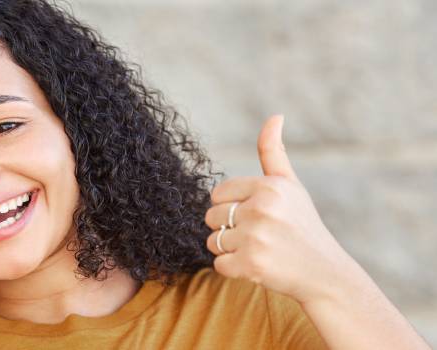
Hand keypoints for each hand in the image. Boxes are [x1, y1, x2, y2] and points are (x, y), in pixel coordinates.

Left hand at [204, 115, 356, 303]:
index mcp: (269, 186)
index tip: (255, 216)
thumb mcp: (291, 185)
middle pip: (211, 217)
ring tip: (258, 249)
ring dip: (229, 249)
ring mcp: (255, 238)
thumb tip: (275, 115)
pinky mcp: (250, 265)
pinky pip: (218, 264)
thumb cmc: (303, 226)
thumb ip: (273, 152)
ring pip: (213, 241)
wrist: (325, 273)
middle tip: (258, 236)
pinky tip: (257, 266)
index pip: (217, 194)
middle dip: (228, 228)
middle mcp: (262, 209)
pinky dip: (233, 269)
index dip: (231, 207)